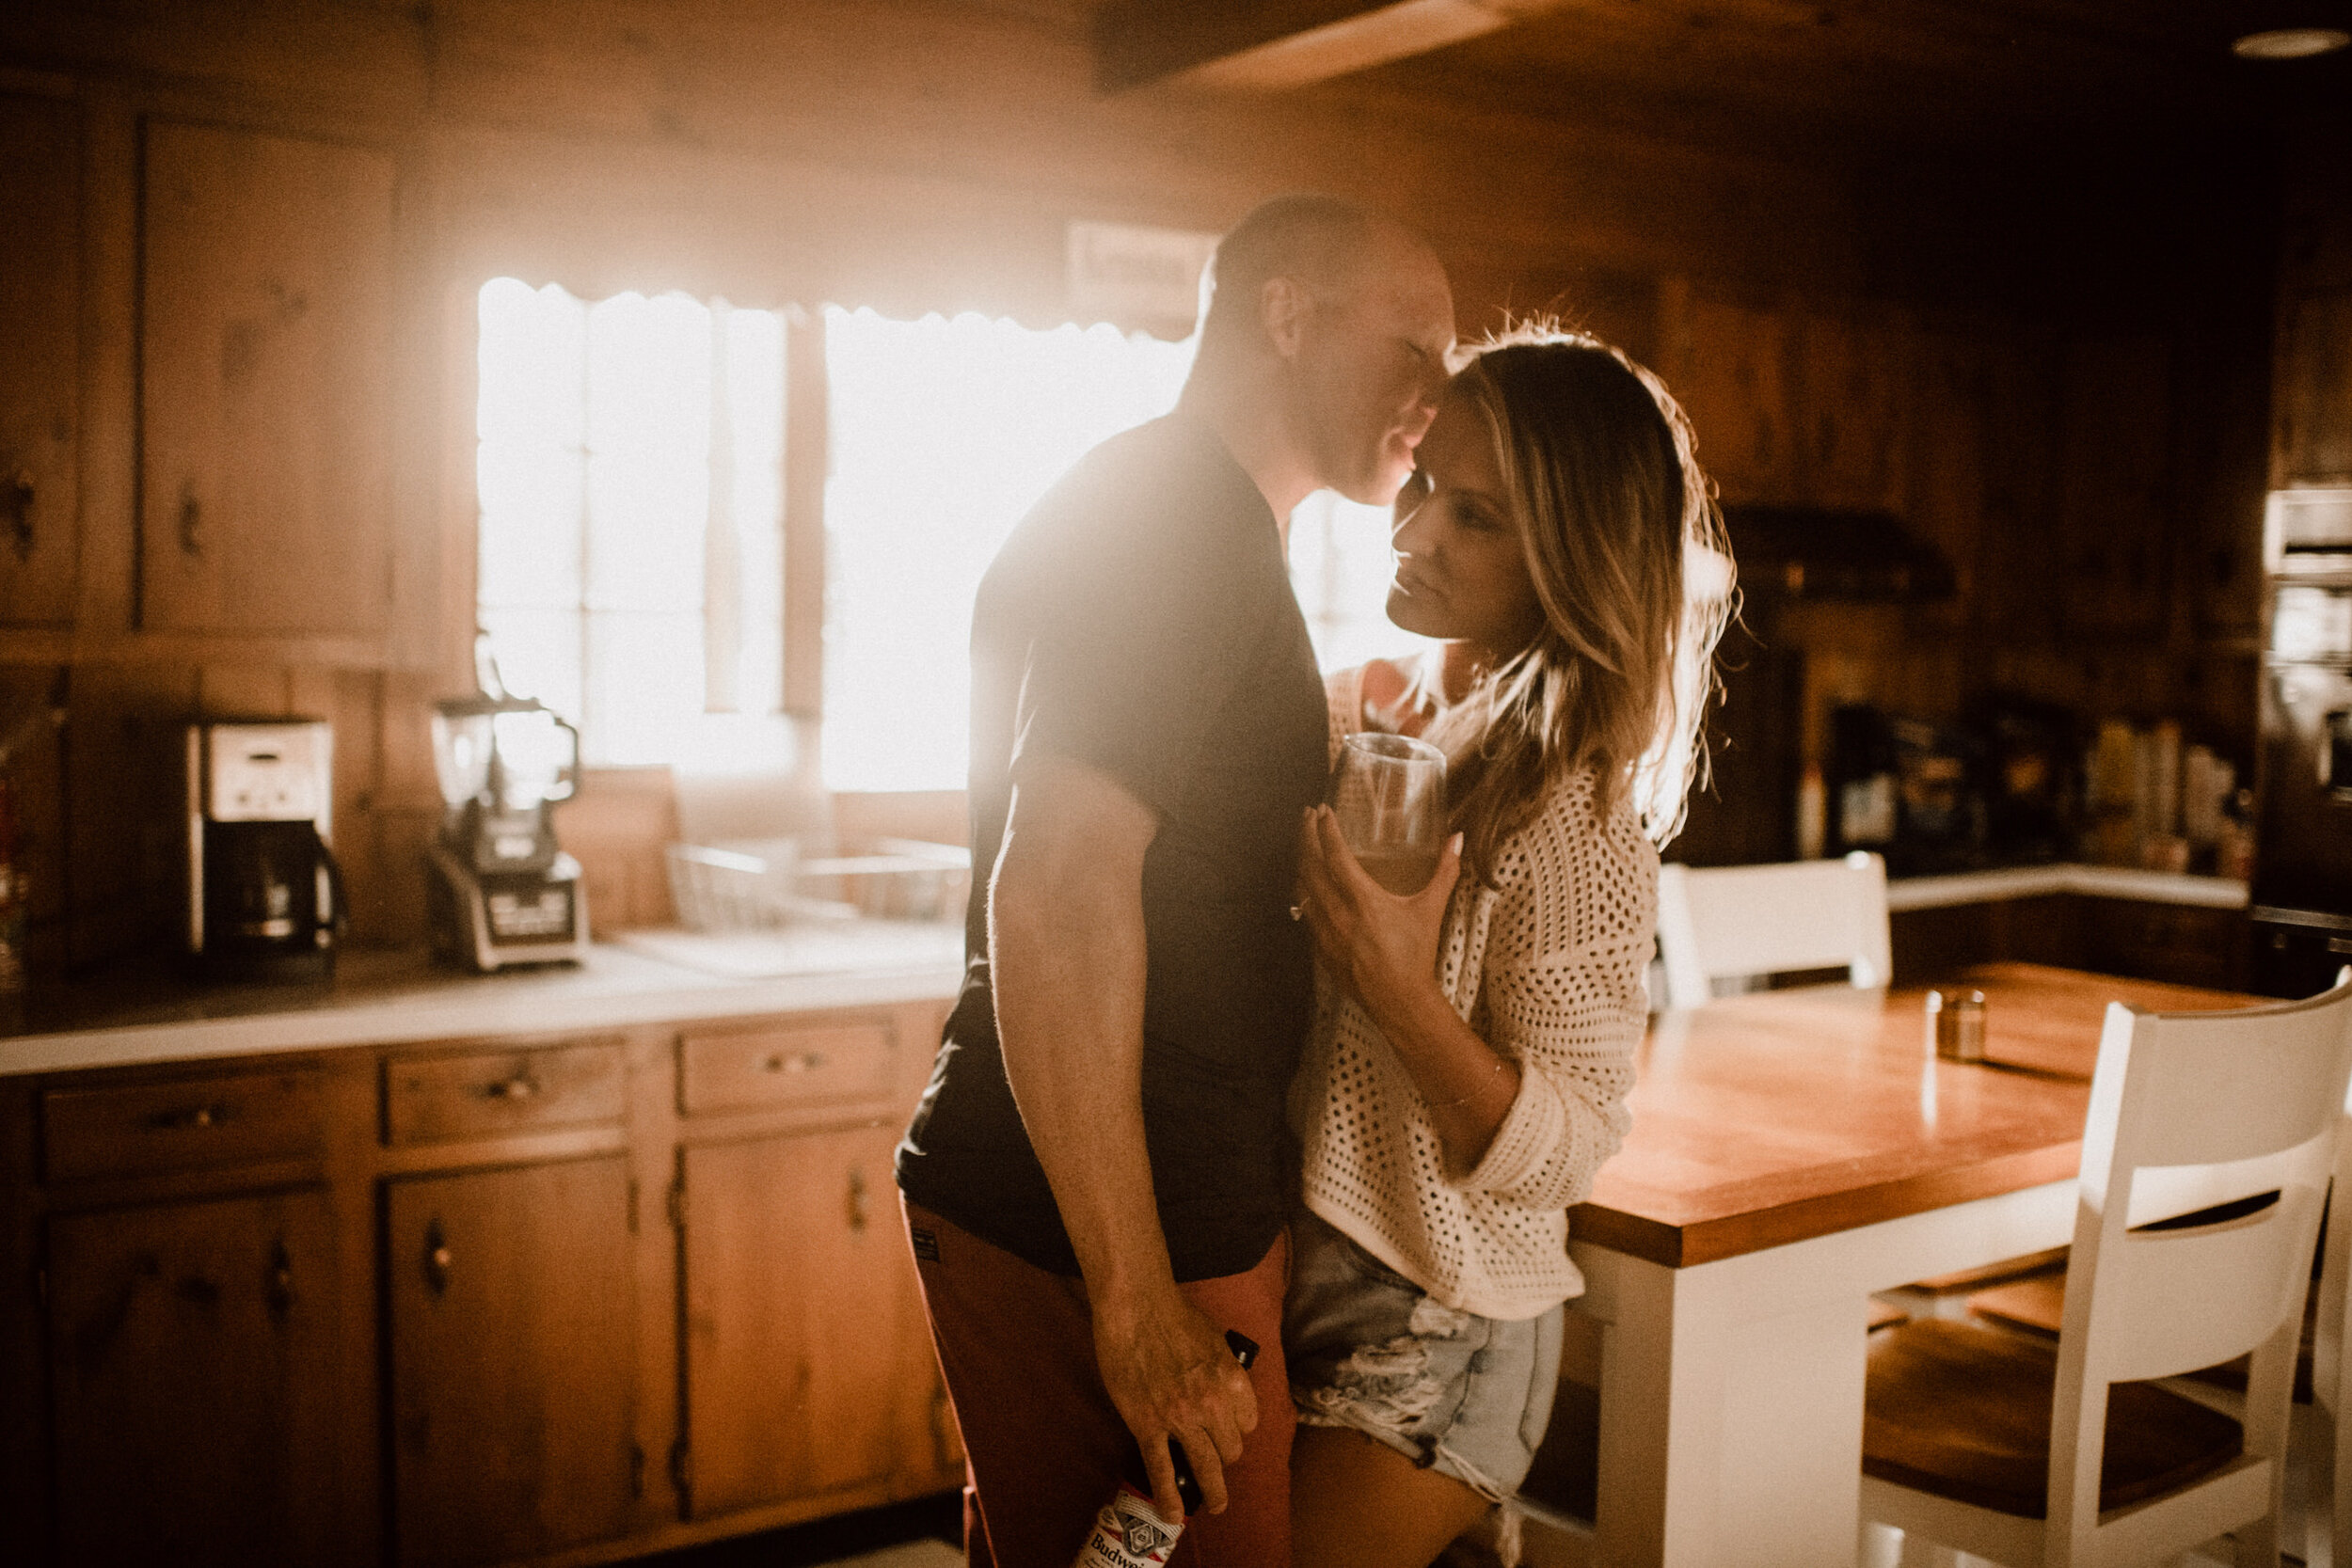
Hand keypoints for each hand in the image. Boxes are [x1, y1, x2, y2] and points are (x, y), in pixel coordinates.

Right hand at [1092, 1286, 1256, 1520]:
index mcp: (1233, 1380)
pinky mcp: (1148, 1425)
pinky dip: (1170, 1497)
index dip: (1239, 1428)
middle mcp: (1213, 1404)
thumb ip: (1222, 1368)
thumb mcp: (1215, 1338)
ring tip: (1215, 1504)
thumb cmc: (1173, 1314)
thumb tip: (1220, 1385)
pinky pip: (1162, 1469)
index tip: (1229, 1429)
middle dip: (1224, 1454)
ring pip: (1205, 1466)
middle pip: (1230, 1448)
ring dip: (1213, 1490)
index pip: (1249, 1422)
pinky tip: (1174, 1515)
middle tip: (1214, 1457)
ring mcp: (1180, 1418)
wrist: (1136, 1306)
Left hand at [1296, 806, 1462, 1026]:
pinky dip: (1305, 895)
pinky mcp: (1320, 950)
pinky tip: (1310, 889)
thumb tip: (1457, 838)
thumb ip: (1444, 871)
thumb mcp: (1431, 910)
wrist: (1400, 1001)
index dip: (1326, 829)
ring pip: (1302, 890)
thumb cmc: (1416, 955)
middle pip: (1309, 866)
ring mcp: (1324, 933)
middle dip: (1305, 837)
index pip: (1335, 855)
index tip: (1322, 811)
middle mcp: (1337, 914)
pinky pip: (1306, 915)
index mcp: (1363, 901)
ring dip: (1301, 865)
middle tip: (1306, 817)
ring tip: (1305, 847)